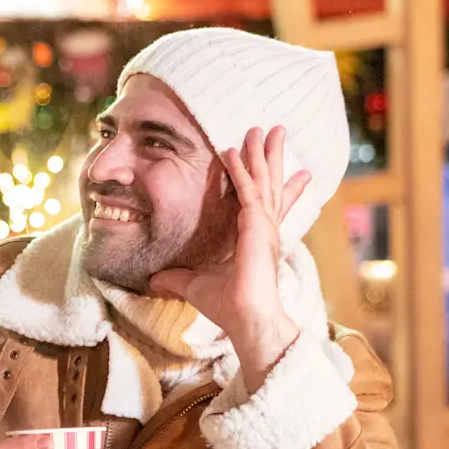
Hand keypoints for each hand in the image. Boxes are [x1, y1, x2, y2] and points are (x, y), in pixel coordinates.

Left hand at [150, 126, 308, 391]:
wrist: (246, 319)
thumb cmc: (228, 305)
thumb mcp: (195, 285)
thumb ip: (177, 278)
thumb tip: (155, 280)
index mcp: (257, 239)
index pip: (269, 204)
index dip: (280, 185)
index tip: (294, 171)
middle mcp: (264, 229)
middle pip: (270, 183)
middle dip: (273, 156)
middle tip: (278, 130)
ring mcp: (264, 226)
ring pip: (263, 180)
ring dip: (262, 153)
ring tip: (266, 128)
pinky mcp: (256, 226)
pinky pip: (247, 190)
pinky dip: (241, 169)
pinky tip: (232, 150)